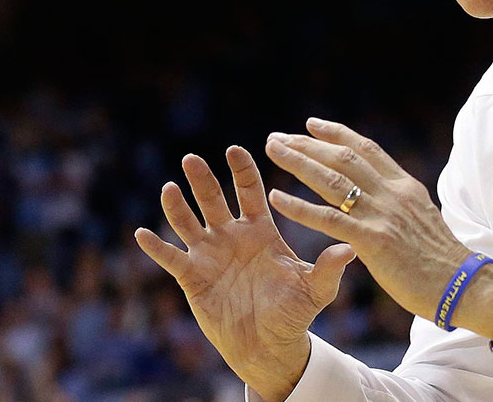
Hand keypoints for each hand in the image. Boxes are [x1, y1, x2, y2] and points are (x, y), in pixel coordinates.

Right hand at [135, 147, 355, 401]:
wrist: (270, 344)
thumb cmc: (294, 312)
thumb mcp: (314, 289)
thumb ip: (329, 268)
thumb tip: (350, 249)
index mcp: (262, 231)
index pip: (251, 192)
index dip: (242, 171)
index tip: (235, 149)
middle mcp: (233, 236)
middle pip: (214, 200)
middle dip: (203, 179)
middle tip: (192, 157)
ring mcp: (210, 254)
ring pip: (189, 223)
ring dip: (177, 206)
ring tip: (169, 188)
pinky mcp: (192, 277)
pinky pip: (171, 258)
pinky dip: (156, 247)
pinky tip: (142, 233)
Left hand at [263, 118, 492, 339]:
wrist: (461, 285)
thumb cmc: (441, 261)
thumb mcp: (422, 218)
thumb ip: (399, 204)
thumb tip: (382, 197)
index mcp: (405, 186)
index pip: (366, 149)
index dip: (336, 134)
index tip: (310, 125)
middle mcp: (393, 193)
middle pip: (344, 157)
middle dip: (307, 144)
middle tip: (278, 137)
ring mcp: (383, 215)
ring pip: (333, 180)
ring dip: (298, 162)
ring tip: (273, 151)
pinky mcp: (374, 240)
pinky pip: (329, 218)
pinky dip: (299, 206)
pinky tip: (276, 197)